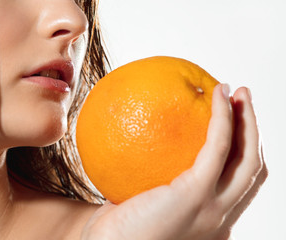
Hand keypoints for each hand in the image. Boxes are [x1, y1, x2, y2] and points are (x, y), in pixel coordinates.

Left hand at [81, 84, 266, 239]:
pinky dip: (223, 118)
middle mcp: (219, 219)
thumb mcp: (138, 203)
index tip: (233, 123)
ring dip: (247, 120)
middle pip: (252, 170)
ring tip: (236, 91)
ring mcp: (212, 210)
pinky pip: (217, 147)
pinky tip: (217, 94)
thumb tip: (137, 145)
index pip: (238, 185)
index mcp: (209, 220)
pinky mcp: (196, 197)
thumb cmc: (115, 230)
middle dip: (253, 131)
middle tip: (242, 99)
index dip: (242, 152)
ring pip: (247, 158)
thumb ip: (148, 181)